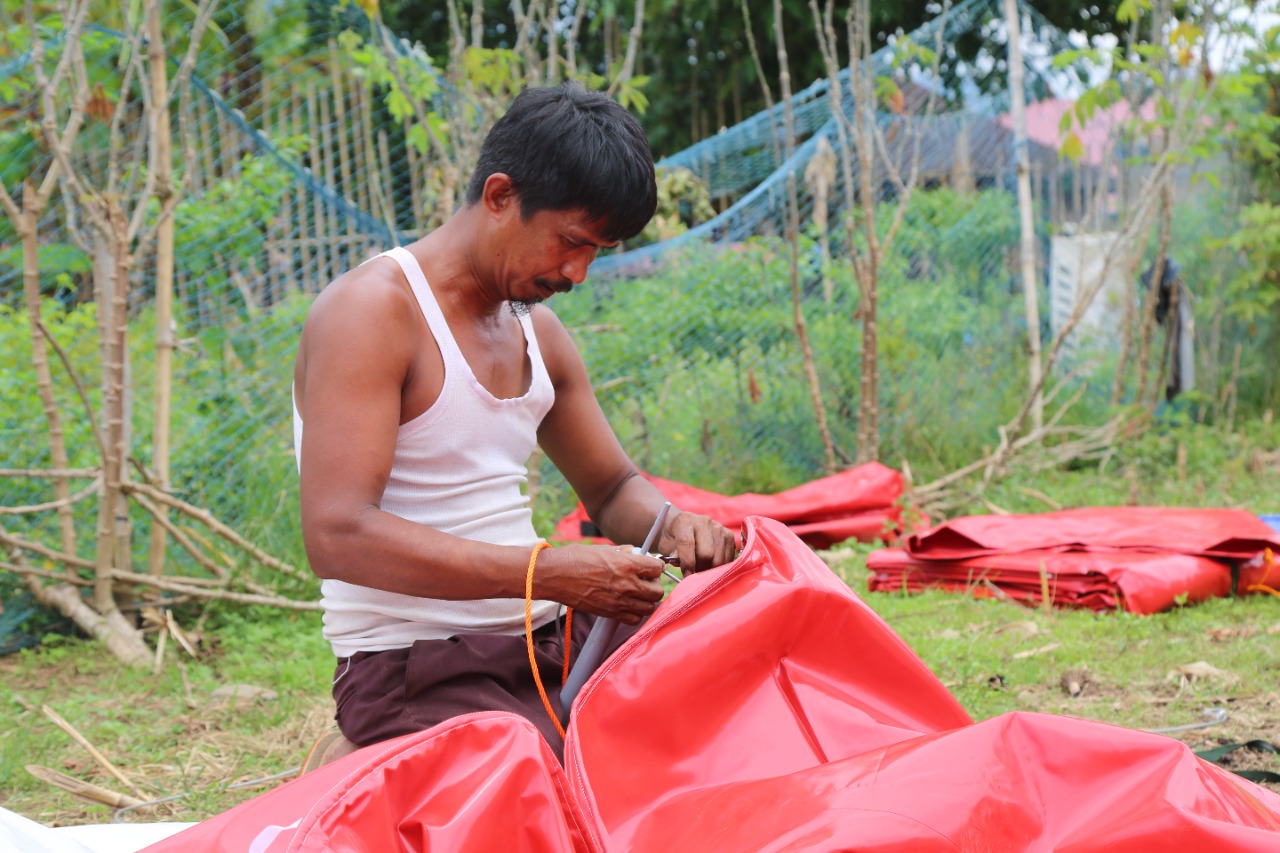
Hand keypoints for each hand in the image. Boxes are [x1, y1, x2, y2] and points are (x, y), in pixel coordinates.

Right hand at [537, 544, 665, 624]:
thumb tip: (634, 552)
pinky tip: (626, 605)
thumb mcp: (602, 549)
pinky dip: (634, 614)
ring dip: (646, 601)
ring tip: (636, 594)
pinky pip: (634, 619)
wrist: (554, 576)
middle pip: (657, 591)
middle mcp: (627, 584)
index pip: (657, 568)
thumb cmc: (575, 558)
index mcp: (627, 564)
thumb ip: (622, 552)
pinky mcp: (610, 613)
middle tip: (645, 581)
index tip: (650, 567)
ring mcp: (619, 601)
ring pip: (649, 608)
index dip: (655, 567)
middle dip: (654, 585)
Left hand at [658, 509, 737, 574]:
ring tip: (702, 570)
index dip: (687, 563)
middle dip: (700, 569)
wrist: (683, 526)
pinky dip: (720, 567)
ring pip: (719, 558)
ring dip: (710, 569)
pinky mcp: (728, 535)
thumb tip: (687, 569)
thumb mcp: (665, 546)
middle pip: (707, 553)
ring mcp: (718, 527)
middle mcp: (704, 521)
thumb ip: (672, 556)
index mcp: (684, 521)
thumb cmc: (672, 538)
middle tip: (695, 575)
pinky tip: (711, 565)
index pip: (687, 543)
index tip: (686, 577)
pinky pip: (729, 558)